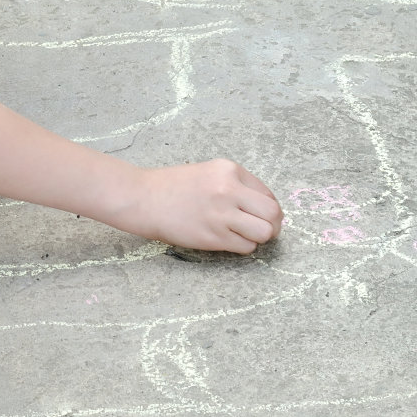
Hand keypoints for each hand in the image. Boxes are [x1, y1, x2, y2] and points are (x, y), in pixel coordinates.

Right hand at [120, 159, 283, 253]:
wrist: (143, 198)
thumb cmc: (173, 186)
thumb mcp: (209, 172)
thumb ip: (236, 184)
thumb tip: (265, 207)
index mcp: (228, 169)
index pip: (267, 193)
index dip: (268, 207)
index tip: (260, 215)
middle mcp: (228, 189)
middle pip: (273, 213)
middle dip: (273, 224)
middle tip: (263, 229)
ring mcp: (221, 214)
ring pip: (264, 232)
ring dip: (258, 237)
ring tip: (245, 235)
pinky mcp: (213, 237)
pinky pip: (246, 247)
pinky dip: (242, 246)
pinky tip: (227, 239)